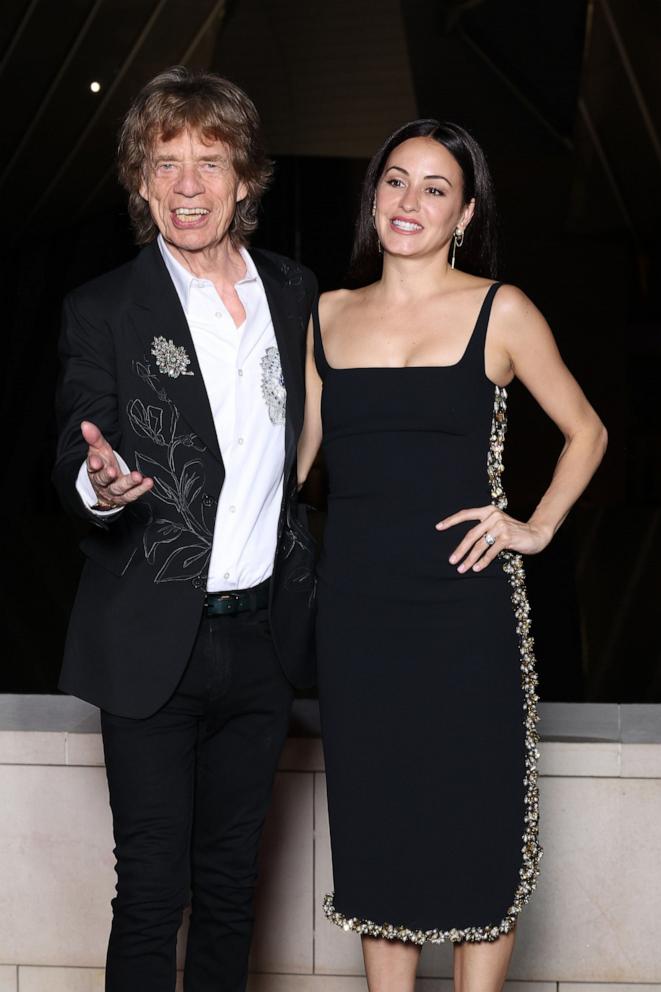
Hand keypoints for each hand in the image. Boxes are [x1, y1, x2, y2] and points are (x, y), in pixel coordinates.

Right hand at [82, 420, 152, 508]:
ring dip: (129, 483)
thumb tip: (85, 424)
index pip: (92, 467)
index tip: (96, 461)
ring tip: (137, 476)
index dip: (94, 464)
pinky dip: (141, 490)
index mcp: (94, 470)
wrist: (105, 488)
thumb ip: (94, 437)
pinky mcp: (124, 497)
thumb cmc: (103, 464)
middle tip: (113, 471)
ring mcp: (113, 491)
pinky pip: (132, 495)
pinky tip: (148, 483)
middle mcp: (103, 482)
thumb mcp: (99, 449)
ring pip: (119, 489)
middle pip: (103, 480)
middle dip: (108, 475)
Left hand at [436, 505, 551, 572]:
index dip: (451, 521)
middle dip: (460, 549)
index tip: (438, 527)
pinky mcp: (506, 537)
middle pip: (471, 535)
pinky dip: (483, 561)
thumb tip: (464, 545)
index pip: (466, 514)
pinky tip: (477, 568)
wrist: (536, 534)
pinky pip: (491, 552)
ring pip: (479, 545)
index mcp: (488, 511)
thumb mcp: (497, 525)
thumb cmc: (514, 532)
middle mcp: (493, 516)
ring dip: (469, 559)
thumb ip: (483, 529)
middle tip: (452, 560)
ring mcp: (500, 526)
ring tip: (462, 568)